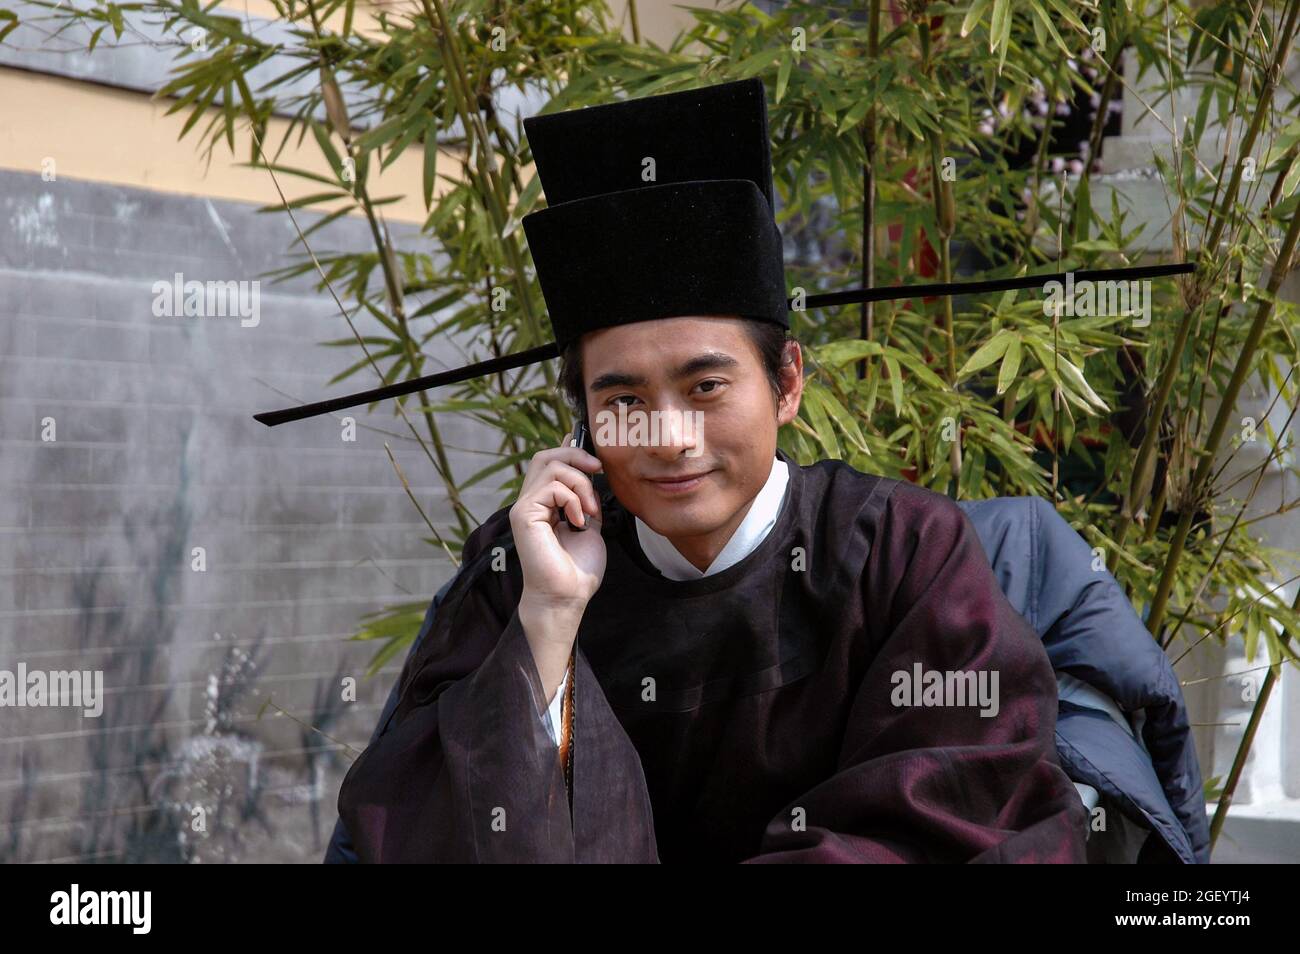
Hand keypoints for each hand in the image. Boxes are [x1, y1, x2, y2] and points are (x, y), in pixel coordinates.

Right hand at [509, 435, 606, 695]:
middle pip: (545, 456)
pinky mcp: (524, 515)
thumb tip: (592, 472)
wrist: (567, 596)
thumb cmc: (578, 568)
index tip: (595, 456)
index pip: (549, 462)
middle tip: (598, 470)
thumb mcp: (589, 524)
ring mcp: (525, 507)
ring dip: (580, 484)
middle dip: (576, 455)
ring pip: (550, 466)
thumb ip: (585, 499)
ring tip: (591, 510)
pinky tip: (579, 521)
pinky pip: (552, 487)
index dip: (569, 448)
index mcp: (544, 503)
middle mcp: (530, 502)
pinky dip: (573, 499)